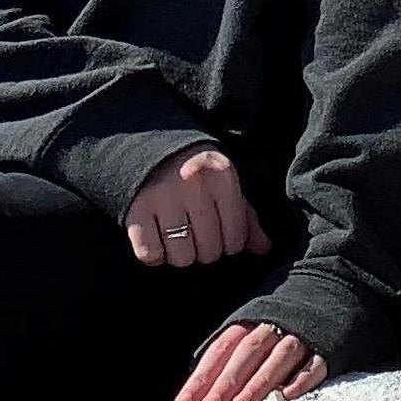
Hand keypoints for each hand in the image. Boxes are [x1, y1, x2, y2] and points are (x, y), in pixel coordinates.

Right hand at [123, 147, 271, 268]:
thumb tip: (264, 249)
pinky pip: (150, 254)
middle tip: (195, 232)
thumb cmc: (195, 170)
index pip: (236, 237)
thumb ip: (245, 216)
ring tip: (176, 234)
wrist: (147, 143)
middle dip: (204, 249)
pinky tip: (156, 236)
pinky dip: (153, 254)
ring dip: (179, 253)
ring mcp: (164, 198)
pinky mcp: (136, 209)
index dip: (229, 242)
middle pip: (209, 252)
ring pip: (181, 257)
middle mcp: (195, 186)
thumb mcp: (224, 182)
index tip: (219, 231)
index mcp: (222, 177)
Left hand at [173, 320, 327, 400]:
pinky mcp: (327, 346)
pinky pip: (314, 363)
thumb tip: (196, 391)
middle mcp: (273, 324)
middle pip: (248, 350)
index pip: (223, 347)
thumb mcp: (251, 326)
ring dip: (260, 380)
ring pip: (279, 356)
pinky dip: (302, 378)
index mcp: (250, 320)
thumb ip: (227, 355)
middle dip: (228, 379)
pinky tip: (287, 395)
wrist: (331, 287)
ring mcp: (301, 334)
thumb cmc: (280, 319)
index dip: (203, 375)